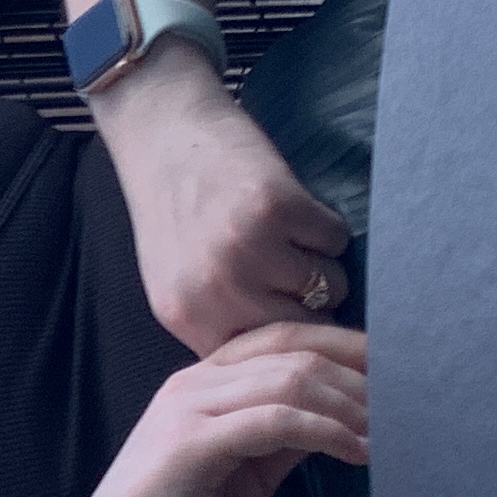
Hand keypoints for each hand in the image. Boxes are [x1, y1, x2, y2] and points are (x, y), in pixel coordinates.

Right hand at [57, 324, 368, 496]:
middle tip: (412, 398)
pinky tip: (359, 453)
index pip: (283, 336)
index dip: (344, 343)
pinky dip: (327, 433)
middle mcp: (193, 381)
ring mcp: (190, 408)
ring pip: (290, 380)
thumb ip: (281, 438)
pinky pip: (276, 421)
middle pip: (294, 349)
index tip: (399, 363)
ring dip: (351, 405)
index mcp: (203, 380)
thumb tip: (339, 420)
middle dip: (359, 371)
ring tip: (391, 432)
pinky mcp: (193, 444)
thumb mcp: (245, 472)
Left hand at [89, 43, 353, 352]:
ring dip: (320, 261)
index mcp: (188, 320)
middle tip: (292, 269)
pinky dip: (323, 223)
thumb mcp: (180, 285)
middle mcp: (215, 293)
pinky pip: (334, 239)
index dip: (295, 346)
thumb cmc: (176, 210)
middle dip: (313, 305)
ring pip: (329, 285)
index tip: (311, 330)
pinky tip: (286, 204)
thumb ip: (224, 326)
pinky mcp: (276, 208)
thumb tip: (293, 361)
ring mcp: (245, 250)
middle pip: (308, 330)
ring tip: (280, 232)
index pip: (266, 363)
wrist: (162, 133)